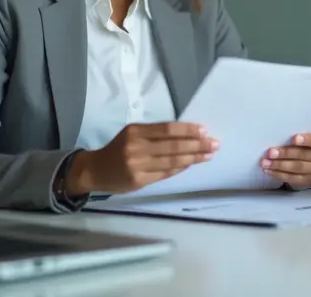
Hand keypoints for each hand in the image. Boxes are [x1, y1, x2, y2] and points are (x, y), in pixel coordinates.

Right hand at [67, 122, 217, 194]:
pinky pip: (165, 173)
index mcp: (135, 131)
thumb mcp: (132, 134)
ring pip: (172, 161)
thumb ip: (155, 135)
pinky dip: (180, 168)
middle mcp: (136, 147)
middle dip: (197, 145)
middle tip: (215, 144)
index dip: (187, 130)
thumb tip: (187, 136)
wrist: (95, 170)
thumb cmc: (118, 149)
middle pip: (172, 146)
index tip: (204, 131)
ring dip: (193, 158)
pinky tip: (191, 164)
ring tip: (209, 155)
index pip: (167, 129)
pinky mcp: (139, 181)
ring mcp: (138, 165)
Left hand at [261, 132, 310, 188]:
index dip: (306, 140)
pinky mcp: (307, 180)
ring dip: (279, 165)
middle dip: (286, 153)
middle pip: (304, 155)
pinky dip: (279, 174)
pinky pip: (292, 178)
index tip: (294, 138)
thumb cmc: (299, 145)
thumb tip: (273, 136)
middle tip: (270, 152)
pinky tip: (269, 170)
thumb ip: (290, 136)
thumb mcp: (299, 138)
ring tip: (265, 162)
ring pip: (298, 167)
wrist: (306, 162)